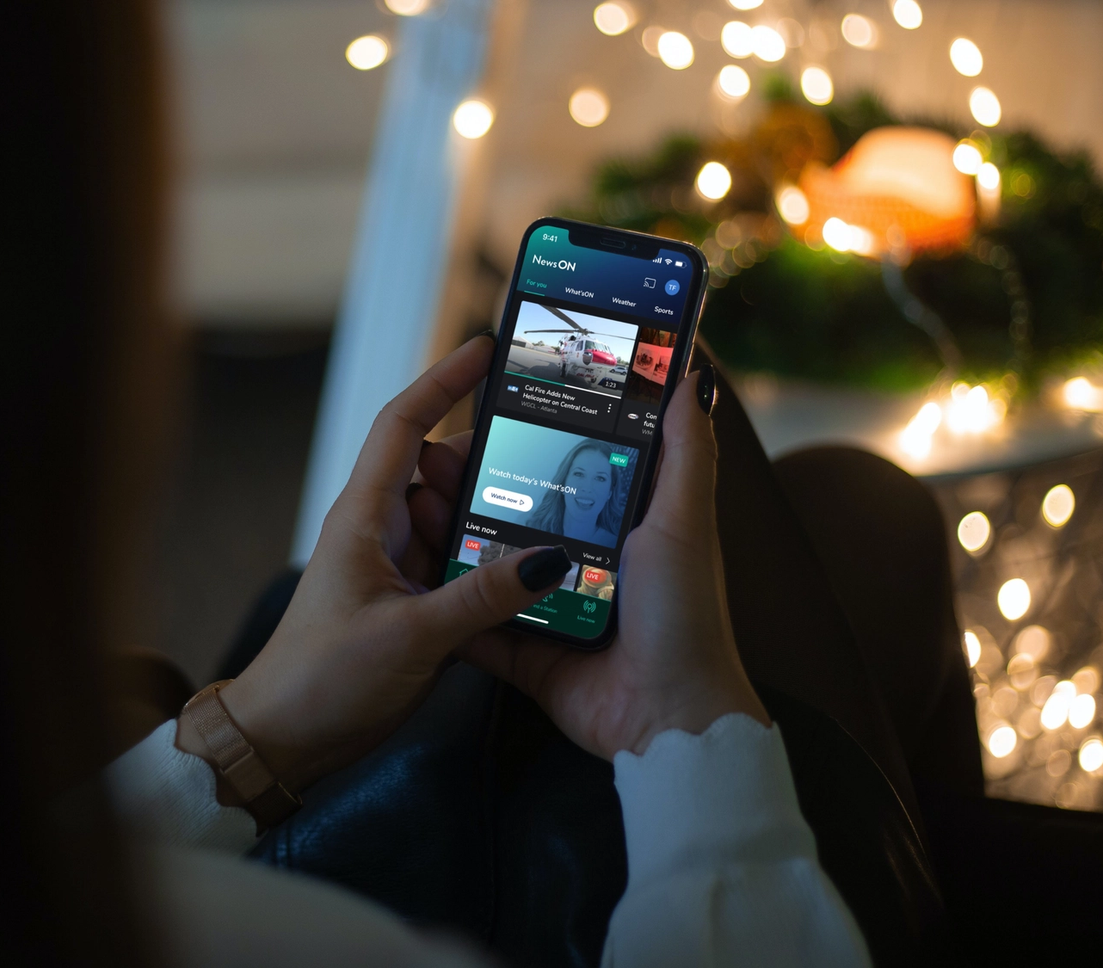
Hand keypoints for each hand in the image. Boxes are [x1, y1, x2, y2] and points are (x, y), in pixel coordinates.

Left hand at [192, 336, 575, 792]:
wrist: (283, 740)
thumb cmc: (324, 680)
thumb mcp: (412, 636)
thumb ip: (483, 597)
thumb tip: (549, 558)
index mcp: (364, 516)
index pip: (404, 424)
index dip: (443, 380)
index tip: (486, 349)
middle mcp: (379, 530)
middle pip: (440, 467)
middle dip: (489, 458)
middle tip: (547, 454)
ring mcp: (394, 566)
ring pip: (454, 517)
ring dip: (493, 514)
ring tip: (550, 509)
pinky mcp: (409, 603)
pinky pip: (458, 562)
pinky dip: (489, 559)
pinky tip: (530, 570)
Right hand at [448, 372, 768, 759]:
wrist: (665, 718)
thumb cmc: (685, 618)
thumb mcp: (685, 522)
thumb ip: (686, 450)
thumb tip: (691, 374)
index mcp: (621, 525)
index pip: (566, 466)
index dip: (526, 438)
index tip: (485, 409)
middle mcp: (583, 562)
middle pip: (515, 510)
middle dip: (471, 483)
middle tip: (433, 458)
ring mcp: (550, 608)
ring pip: (487, 563)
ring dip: (449, 536)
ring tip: (414, 504)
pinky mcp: (526, 652)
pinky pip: (477, 625)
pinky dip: (446, 605)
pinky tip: (410, 572)